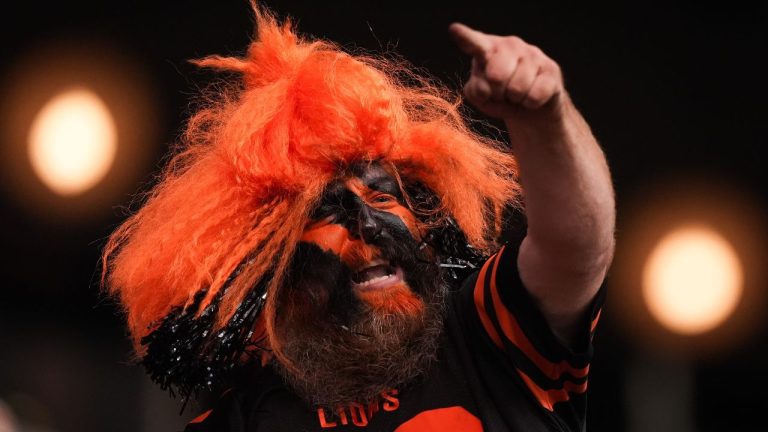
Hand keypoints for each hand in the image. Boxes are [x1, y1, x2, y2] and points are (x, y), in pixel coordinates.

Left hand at [449, 23, 564, 120]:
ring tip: (517, 95)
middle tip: (502, 93)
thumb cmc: (500, 98)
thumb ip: (475, 90)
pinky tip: (531, 97)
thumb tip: (485, 87)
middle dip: (497, 93)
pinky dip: (529, 104)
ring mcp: (532, 54)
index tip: (454, 31)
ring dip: (515, 100)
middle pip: (496, 75)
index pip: (475, 43)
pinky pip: (534, 96)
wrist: (531, 109)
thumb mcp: (481, 97)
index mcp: (487, 49)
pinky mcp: (551, 68)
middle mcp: (510, 45)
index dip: (465, 38)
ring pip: (517, 89)